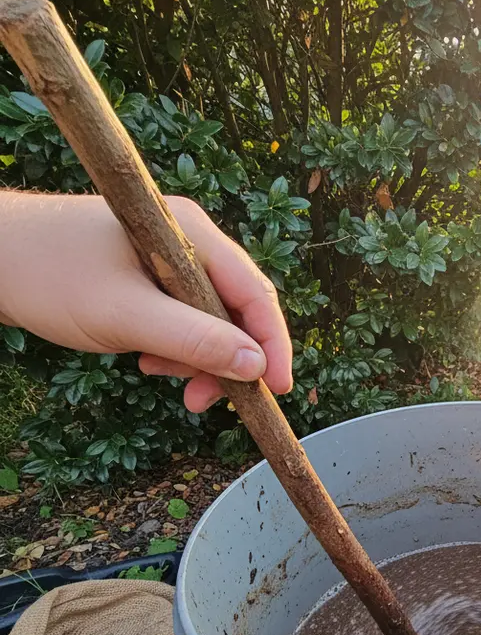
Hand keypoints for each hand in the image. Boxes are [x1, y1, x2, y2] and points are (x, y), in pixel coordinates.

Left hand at [0, 191, 290, 411]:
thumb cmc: (51, 276)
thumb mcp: (127, 316)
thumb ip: (194, 340)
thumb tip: (256, 367)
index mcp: (193, 234)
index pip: (255, 293)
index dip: (272, 344)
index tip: (277, 389)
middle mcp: (191, 242)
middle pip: (238, 310)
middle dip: (229, 359)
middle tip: (205, 401)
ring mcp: (172, 260)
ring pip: (212, 321)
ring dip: (198, 358)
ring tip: (161, 376)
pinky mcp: (153, 279)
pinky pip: (185, 322)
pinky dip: (176, 349)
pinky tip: (148, 361)